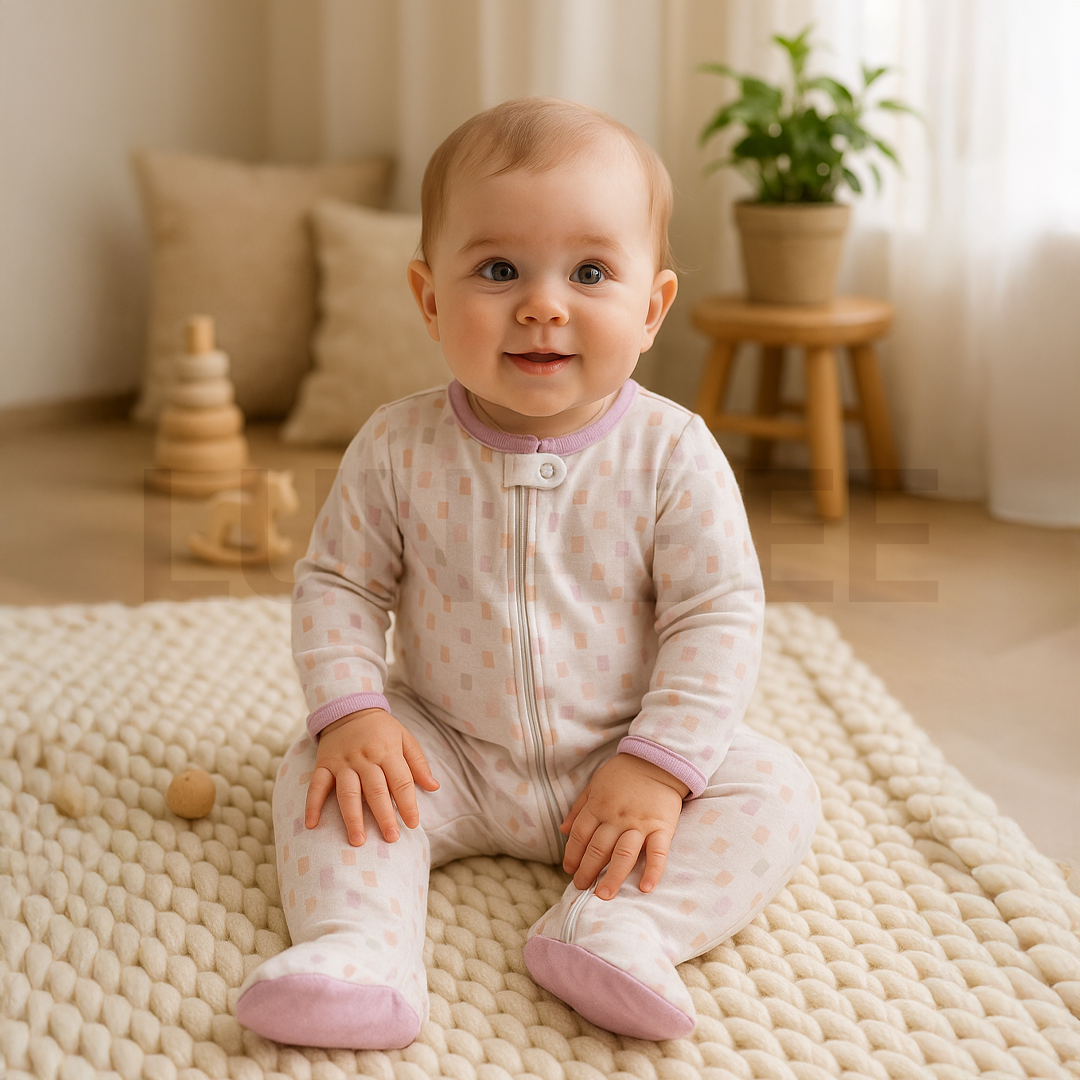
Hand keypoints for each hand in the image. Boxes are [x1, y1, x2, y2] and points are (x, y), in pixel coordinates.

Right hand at [305, 708, 438, 844]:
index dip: (407, 803)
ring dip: (353, 817)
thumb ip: (418, 763)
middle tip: (391, 838)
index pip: (400, 781)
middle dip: (384, 816)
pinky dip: (312, 805)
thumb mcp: (404, 738)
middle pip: (375, 790)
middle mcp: (365, 758)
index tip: (413, 824)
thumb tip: (434, 787)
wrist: (349, 707)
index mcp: (387, 751)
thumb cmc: (381, 729)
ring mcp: (343, 762)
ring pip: (348, 792)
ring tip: (358, 840)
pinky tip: (312, 825)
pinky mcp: (323, 764)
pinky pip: (316, 785)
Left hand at [560, 753, 687, 899]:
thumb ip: (579, 807)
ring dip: (612, 876)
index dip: (572, 855)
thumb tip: (563, 830)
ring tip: (603, 895)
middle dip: (587, 870)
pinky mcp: (662, 827)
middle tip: (581, 888)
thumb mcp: (596, 783)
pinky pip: (657, 852)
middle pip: (598, 848)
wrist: (658, 759)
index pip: (581, 835)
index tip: (569, 870)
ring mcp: (640, 823)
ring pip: (623, 854)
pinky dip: (652, 870)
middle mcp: (617, 817)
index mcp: (599, 805)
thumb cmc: (624, 772)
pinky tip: (645, 888)